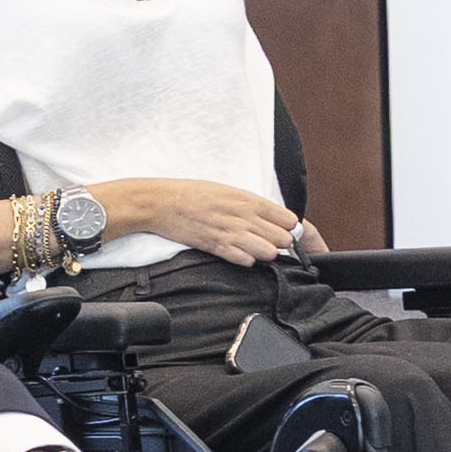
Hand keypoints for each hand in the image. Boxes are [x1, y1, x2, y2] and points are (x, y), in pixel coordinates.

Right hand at [119, 177, 306, 264]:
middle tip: (269, 241)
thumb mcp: (228, 190)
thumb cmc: (193, 194)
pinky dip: (246, 260)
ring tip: (256, 249)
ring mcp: (231, 232)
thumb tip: (272, 216)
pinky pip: (245, 261)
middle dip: (279, 242)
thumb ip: (250, 204)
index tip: (283, 229)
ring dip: (265, 253)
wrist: (162, 202)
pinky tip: (239, 254)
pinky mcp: (217, 246)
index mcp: (248, 199)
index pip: (288, 219)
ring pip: (268, 252)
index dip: (288, 227)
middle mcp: (244, 216)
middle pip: (282, 238)